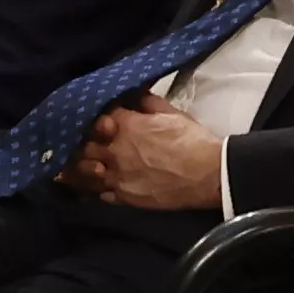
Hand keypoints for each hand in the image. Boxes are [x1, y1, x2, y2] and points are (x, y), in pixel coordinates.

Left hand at [71, 101, 230, 215]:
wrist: (209, 175)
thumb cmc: (192, 140)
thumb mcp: (171, 113)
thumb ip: (147, 103)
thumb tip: (135, 94)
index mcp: (125, 126)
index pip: (100, 118)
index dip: (101, 120)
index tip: (105, 123)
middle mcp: (114, 151)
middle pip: (86, 144)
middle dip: (87, 143)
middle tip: (90, 144)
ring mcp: (117, 176)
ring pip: (86, 171)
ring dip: (84, 167)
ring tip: (84, 167)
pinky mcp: (124, 198)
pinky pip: (100, 193)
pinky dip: (98, 189)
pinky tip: (100, 186)